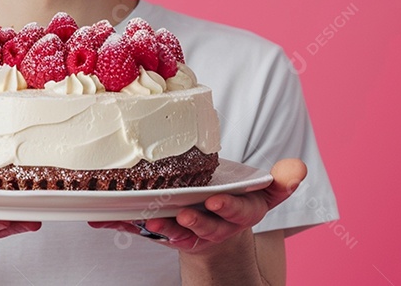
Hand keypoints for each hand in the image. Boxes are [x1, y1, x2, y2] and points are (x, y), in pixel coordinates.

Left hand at [88, 158, 306, 253]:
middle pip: (205, 225)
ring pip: (173, 230)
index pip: (237, 211)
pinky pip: (140, 227)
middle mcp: (213, 224)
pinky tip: (102, 217)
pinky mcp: (160, 229)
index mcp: (238, 212)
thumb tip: (298, 169)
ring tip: (146, 220)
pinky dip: (122, 223)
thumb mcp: (261, 190)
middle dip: (195, 221)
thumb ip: (281, 181)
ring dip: (160, 226)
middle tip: (184, 214)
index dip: (227, 208)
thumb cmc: (235, 196)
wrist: (214, 219)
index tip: (216, 200)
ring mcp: (186, 229)